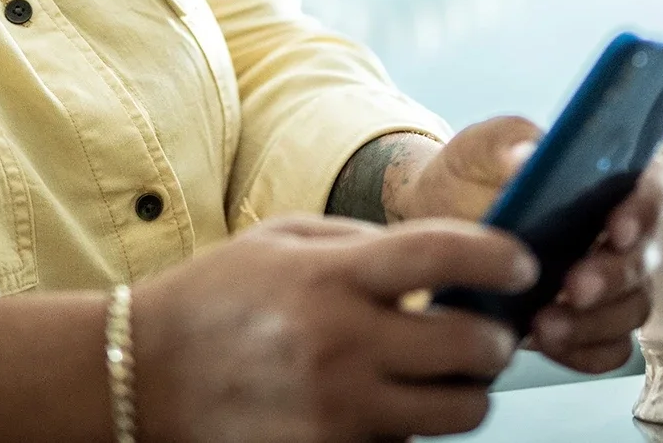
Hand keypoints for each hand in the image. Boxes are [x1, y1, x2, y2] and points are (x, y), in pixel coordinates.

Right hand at [132, 215, 535, 442]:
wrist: (141, 375)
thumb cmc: (215, 298)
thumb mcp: (283, 239)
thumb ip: (363, 241)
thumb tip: (443, 258)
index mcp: (332, 276)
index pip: (446, 255)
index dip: (501, 257)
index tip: (521, 263)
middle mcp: (342, 344)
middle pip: (473, 349)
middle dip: (494, 341)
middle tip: (487, 334)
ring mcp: (337, 411)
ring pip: (457, 413)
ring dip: (465, 394)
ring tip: (445, 377)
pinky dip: (409, 430)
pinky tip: (386, 406)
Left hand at [387, 116, 662, 375]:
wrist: (436, 225)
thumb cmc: (469, 180)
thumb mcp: (478, 148)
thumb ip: (506, 142)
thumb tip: (527, 157)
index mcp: (610, 179)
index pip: (653, 188)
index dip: (644, 209)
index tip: (616, 227)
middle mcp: (620, 233)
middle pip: (644, 257)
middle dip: (612, 275)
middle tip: (575, 286)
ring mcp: (610, 284)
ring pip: (632, 308)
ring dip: (594, 321)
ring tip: (545, 324)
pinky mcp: (590, 326)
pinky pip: (609, 348)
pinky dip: (585, 351)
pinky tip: (549, 343)